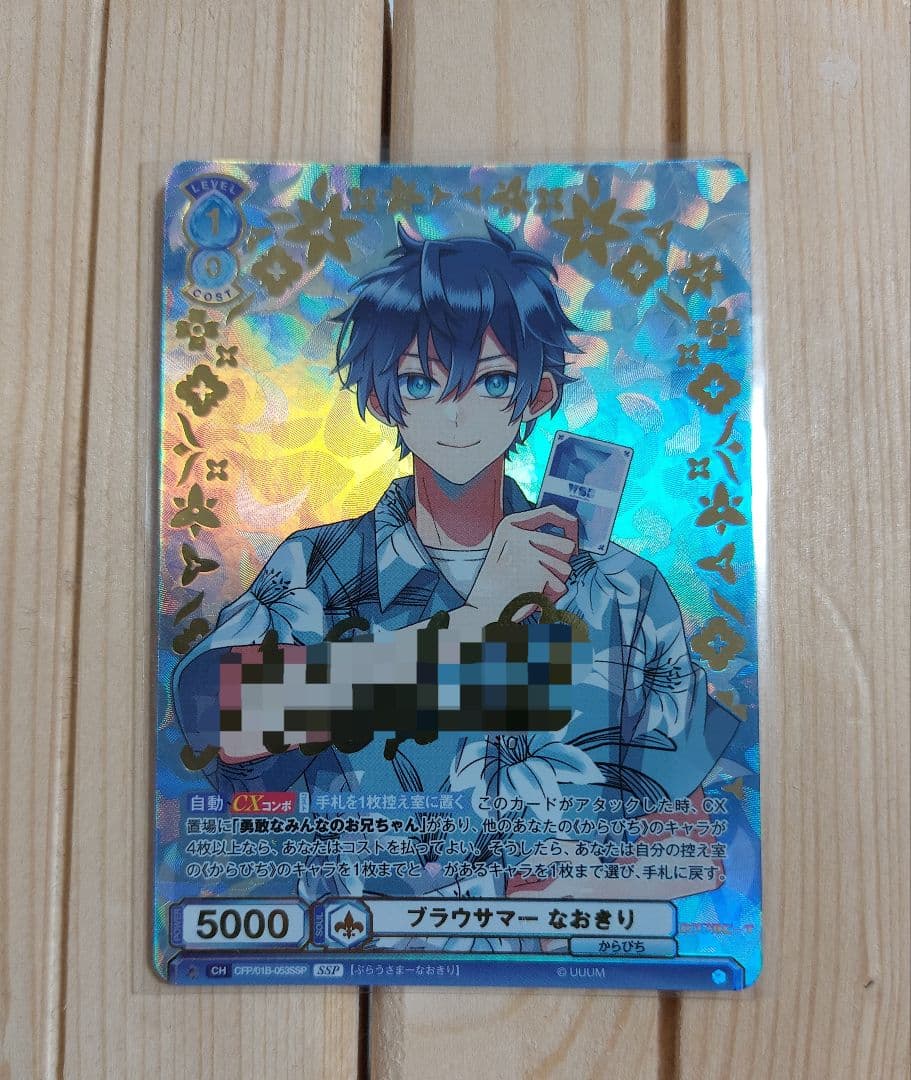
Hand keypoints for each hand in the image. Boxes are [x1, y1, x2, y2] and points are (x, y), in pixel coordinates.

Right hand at [463, 506, 577, 624]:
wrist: (482, 609)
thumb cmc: (499, 582)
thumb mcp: (511, 551)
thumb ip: (535, 540)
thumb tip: (571, 542)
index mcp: (510, 524)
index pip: (551, 512)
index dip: (569, 522)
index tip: (575, 532)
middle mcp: (519, 535)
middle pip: (566, 546)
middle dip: (561, 563)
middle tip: (548, 574)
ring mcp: (528, 553)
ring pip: (566, 568)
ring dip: (557, 581)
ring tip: (535, 587)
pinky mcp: (537, 574)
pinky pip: (561, 586)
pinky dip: (551, 596)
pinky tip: (534, 596)